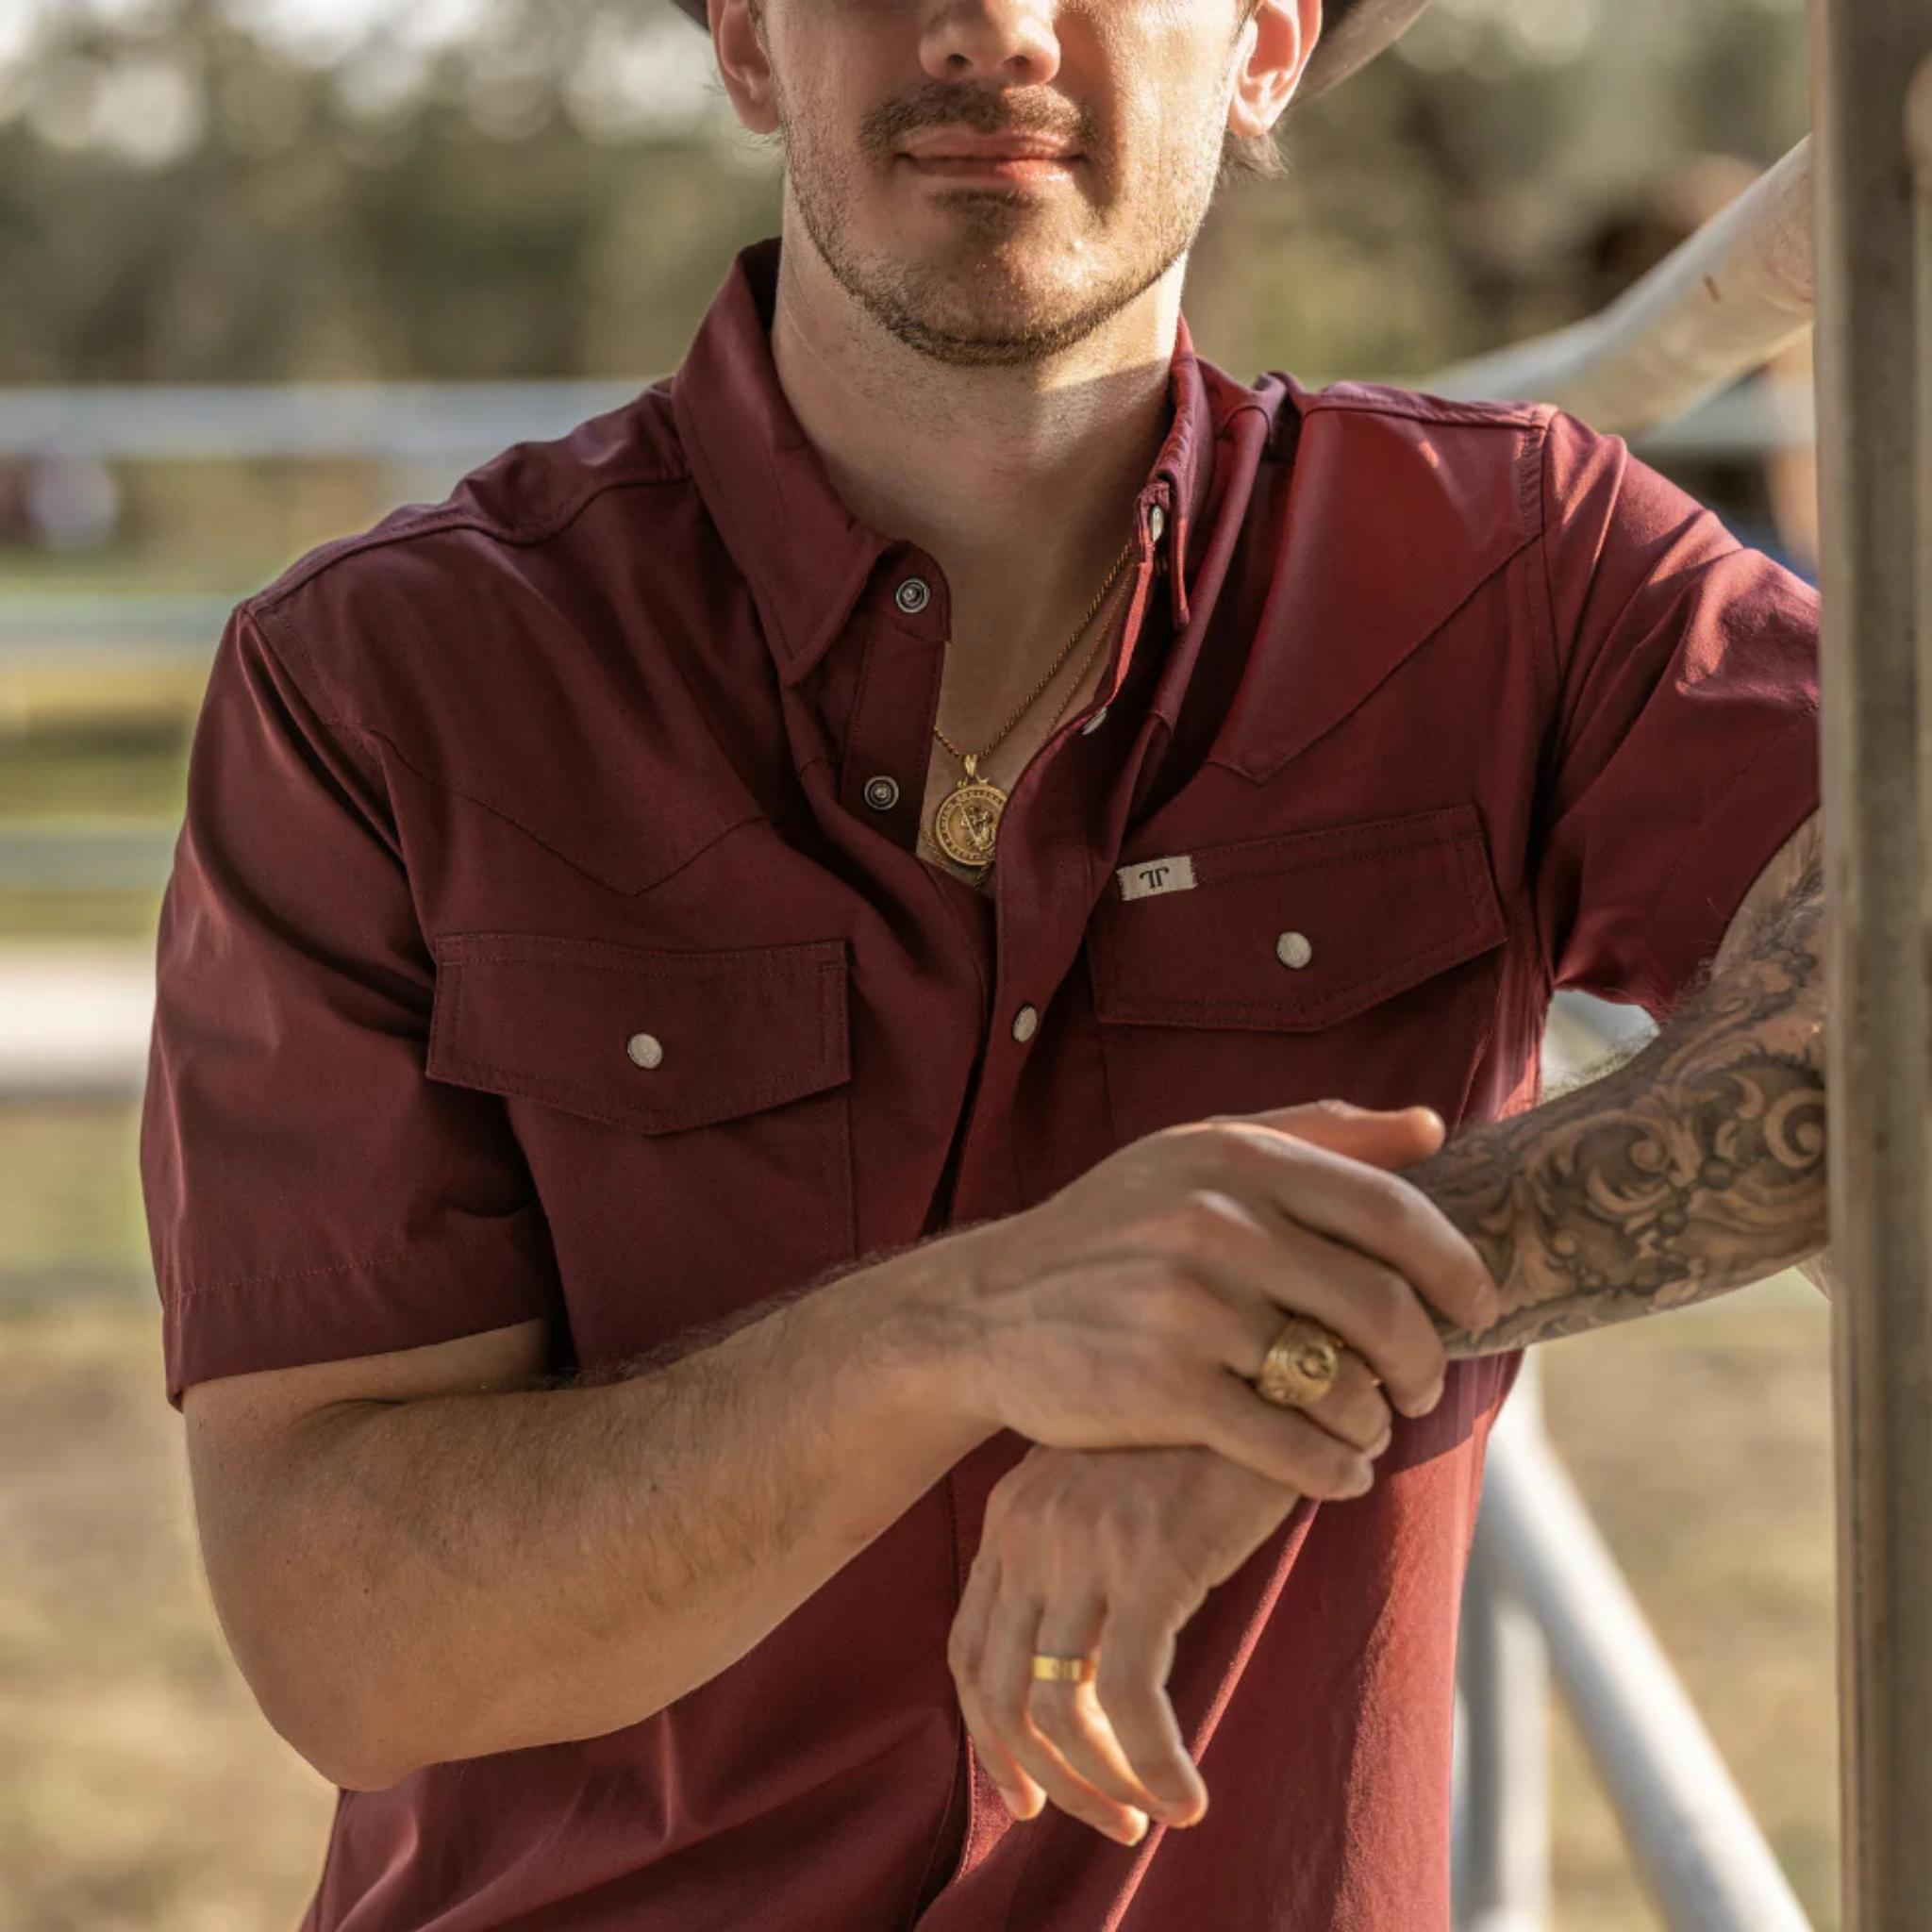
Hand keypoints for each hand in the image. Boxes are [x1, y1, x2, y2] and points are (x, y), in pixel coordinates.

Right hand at [927, 1100, 1498, 1500]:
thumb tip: (1434, 1131)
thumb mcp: (1195, 1154)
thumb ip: (1313, 1132)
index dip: (1457, 1269)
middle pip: (1384, 1306)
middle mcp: (1218, 1225)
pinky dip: (1332, 1471)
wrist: (985, 1307)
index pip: (1393, 1214)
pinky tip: (1337, 1473)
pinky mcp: (1164, 1390)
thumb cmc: (1108, 1229)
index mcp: (1237, 1161)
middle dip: (1426, 1360)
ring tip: (1372, 1426)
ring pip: (1343, 1383)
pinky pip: (1290, 1446)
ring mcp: (1190, 1309)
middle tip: (1425, 1384)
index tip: (1476, 1307)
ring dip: (1378, 1420)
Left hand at [948, 1443, 1298, 1845]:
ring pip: (1060, 1710)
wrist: (1264, 1373)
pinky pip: (1134, 1699)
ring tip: (1150, 1816)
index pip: (969, 1652)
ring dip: (1102, 1786)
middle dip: (1045, 1779)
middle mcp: (1032, 1533)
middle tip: (1104, 1823)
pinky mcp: (1150, 1562)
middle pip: (1001, 1693)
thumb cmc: (1198, 1440)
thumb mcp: (1111, 1495)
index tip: (1029, 1796)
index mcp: (1013, 1517)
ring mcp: (1085, 1547)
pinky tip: (1188, 1797)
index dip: (991, 1738)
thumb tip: (1083, 1674)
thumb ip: (1079, 1563)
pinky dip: (1155, 1766)